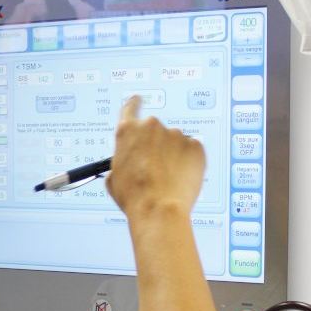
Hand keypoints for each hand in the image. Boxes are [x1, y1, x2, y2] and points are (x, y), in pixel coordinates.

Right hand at [105, 95, 205, 220]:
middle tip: (154, 168)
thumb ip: (120, 161)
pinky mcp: (195, 146)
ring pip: (175, 142)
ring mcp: (176, 135)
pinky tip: (181, 178)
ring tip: (168, 179)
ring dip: (173, 155)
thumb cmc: (134, 196)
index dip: (135, 105)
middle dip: (156, 145)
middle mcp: (151, 127)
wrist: (159, 209)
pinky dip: (189, 162)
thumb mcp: (114, 178)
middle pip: (155, 130)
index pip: (131, 107)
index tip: (138, 101)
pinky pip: (192, 151)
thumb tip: (126, 162)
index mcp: (128, 131)